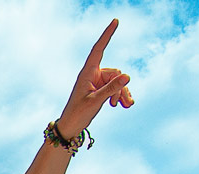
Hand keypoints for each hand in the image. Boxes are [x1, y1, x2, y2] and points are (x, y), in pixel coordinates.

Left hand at [57, 19, 132, 135]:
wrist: (71, 127)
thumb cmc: (78, 114)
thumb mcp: (96, 101)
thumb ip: (112, 88)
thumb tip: (127, 76)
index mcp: (87, 72)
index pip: (99, 49)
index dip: (107, 35)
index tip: (115, 21)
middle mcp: (92, 74)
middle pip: (115, 72)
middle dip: (121, 87)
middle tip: (119, 104)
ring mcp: (97, 82)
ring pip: (118, 81)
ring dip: (122, 93)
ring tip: (125, 106)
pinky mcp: (100, 89)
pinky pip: (116, 88)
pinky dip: (120, 96)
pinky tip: (123, 106)